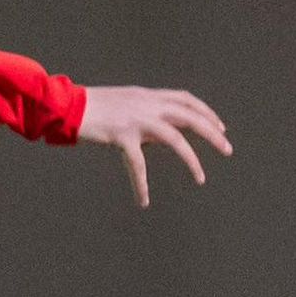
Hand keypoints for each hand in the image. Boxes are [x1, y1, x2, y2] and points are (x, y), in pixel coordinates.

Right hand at [76, 85, 232, 207]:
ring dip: (191, 159)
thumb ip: (144, 117)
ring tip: (201, 178)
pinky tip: (144, 200)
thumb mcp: (124, 105)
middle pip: (190, 116)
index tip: (220, 127)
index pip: (186, 99)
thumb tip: (159, 139)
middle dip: (212, 133)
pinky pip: (137, 164)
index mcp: (148, 96)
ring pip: (175, 139)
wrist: (67, 105)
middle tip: (228, 149)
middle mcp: (147, 104)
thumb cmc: (92, 108)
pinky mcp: (122, 135)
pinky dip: (141, 184)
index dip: (206, 112)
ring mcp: (136, 119)